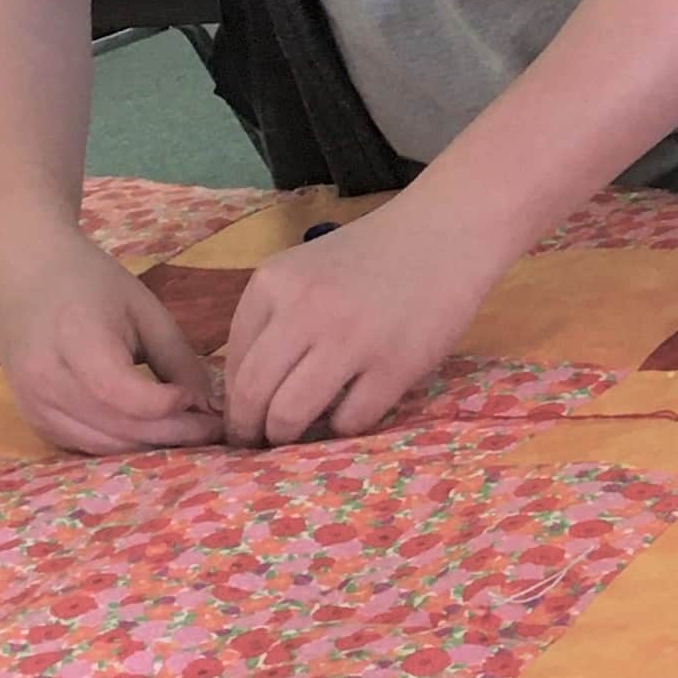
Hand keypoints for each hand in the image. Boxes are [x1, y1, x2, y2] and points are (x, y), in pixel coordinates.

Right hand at [0, 224, 225, 457]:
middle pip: (119, 427)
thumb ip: (179, 360)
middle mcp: (47, 381)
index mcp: (75, 340)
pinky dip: (123, 446)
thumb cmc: (90, 283)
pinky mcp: (33, 422)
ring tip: (190, 432)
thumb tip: (210, 407)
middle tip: (214, 429)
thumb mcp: (145, 310)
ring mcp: (34, 406)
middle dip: (174, 434)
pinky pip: (85, 447)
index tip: (205, 400)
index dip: (170, 405)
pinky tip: (152, 434)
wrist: (23, 274)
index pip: (124, 394)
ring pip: (105, 446)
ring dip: (153, 446)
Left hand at [221, 188, 505, 448]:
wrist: (444, 233)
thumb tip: (247, 395)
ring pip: (291, 414)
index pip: (233, 363)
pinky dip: (345, 426)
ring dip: (289, 436)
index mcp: (272, 284)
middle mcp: (303, 310)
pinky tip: (352, 411)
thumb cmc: (371, 256)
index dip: (233, 402)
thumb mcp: (304, 271)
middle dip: (250, 430)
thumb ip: (273, 319)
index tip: (244, 420)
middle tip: (260, 444)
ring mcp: (351, 339)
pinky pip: (350, 420)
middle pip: (252, 395)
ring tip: (299, 438)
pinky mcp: (395, 364)